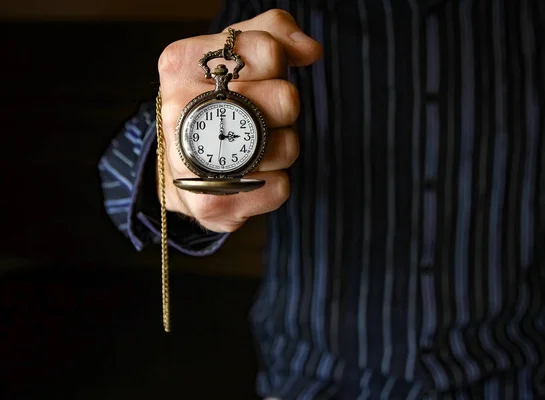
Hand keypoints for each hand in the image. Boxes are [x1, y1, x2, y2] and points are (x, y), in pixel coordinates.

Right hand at [156, 9, 321, 231]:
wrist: (178, 168)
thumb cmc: (212, 105)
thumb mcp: (231, 55)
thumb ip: (272, 34)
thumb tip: (310, 50)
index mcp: (182, 65)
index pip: (269, 51)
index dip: (279, 64)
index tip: (259, 76)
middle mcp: (181, 111)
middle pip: (286, 99)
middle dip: (283, 107)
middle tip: (258, 114)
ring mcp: (193, 161)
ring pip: (289, 146)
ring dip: (280, 147)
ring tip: (250, 146)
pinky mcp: (213, 204)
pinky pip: (281, 187)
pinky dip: (273, 182)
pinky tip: (248, 175)